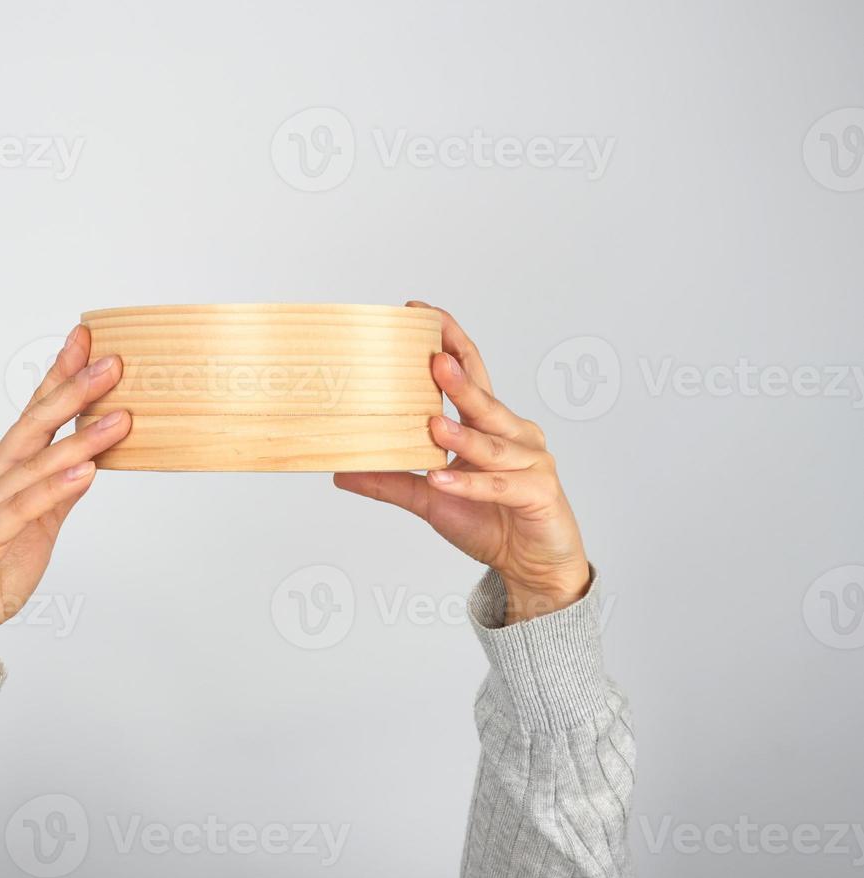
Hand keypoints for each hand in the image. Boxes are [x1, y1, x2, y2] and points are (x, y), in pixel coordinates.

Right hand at [0, 325, 129, 680]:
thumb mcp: (37, 525)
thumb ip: (60, 492)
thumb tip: (92, 461)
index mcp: (2, 469)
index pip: (35, 413)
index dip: (60, 375)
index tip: (87, 339)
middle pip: (36, 424)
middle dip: (74, 389)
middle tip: (112, 362)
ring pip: (36, 463)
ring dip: (80, 438)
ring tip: (119, 417)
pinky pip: (25, 507)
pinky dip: (56, 487)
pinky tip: (86, 471)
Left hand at [334, 302, 589, 623]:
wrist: (534, 565)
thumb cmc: (490, 521)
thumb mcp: (431, 498)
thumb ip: (391, 481)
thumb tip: (341, 471)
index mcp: (490, 424)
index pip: (472, 373)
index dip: (451, 341)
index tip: (423, 312)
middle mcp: (514, 434)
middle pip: (484, 400)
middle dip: (458, 380)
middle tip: (432, 359)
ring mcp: (530, 461)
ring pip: (490, 444)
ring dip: (461, 435)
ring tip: (432, 424)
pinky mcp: (538, 493)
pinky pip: (498, 486)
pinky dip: (470, 483)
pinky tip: (442, 480)